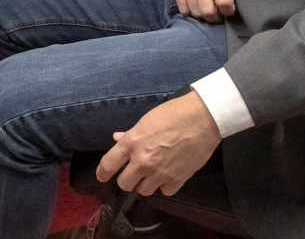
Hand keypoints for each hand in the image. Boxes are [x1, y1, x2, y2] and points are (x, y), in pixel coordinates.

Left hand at [96, 91, 220, 196]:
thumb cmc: (173, 114)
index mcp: (132, 143)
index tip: (102, 177)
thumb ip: (130, 134)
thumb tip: (117, 139)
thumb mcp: (146, 121)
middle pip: (124, 183)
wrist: (202, 118)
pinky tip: (169, 175)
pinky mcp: (177, 180)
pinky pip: (164, 191)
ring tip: (153, 173)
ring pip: (143, 191)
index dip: (102, 173)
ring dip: (146, 183)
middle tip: (134, 173)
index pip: (108, 164)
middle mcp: (143, 161)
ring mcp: (160, 172)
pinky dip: (165, 185)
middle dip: (127, 179)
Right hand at [167, 0, 234, 21]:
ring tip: (208, 10)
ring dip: (204, 15)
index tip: (230, 9)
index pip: (224, 2)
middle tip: (220, 14)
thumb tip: (232, 1)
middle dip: (216, 17)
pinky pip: (183, 8)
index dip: (229, 10)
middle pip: (208, 11)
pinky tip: (197, 6)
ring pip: (195, 12)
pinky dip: (191, 11)